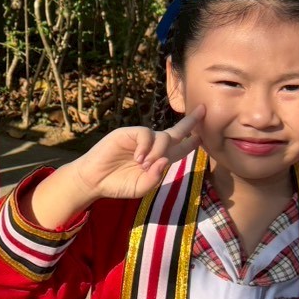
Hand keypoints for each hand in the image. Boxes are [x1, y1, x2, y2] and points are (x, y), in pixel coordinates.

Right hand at [69, 105, 204, 201]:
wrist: (93, 180)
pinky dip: (146, 147)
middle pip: (176, 131)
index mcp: (159, 159)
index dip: (192, 141)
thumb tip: (164, 162)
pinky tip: (138, 158)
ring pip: (162, 137)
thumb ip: (155, 178)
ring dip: (159, 151)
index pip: (180, 147)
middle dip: (191, 122)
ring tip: (144, 165)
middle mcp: (152, 146)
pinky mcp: (127, 133)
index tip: (204, 135)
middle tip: (203, 110)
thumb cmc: (117, 184)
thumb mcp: (141, 187)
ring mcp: (139, 139)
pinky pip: (145, 134)